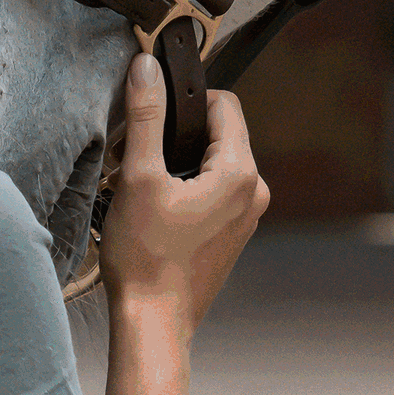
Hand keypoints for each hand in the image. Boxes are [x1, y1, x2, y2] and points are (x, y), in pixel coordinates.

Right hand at [99, 54, 269, 331]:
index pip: (224, 103)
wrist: (153, 326)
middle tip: (141, 153)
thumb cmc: (146, 259)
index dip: (186, 100)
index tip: (154, 113)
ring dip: (180, 159)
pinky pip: (216, 186)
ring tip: (145, 181)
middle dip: (178, 132)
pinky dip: (188, 183)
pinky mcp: (233, 232)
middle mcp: (253, 191)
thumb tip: (147, 68)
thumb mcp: (139, 176)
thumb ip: (145, 116)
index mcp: (240, 173)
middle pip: (219, 130)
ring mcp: (247, 215)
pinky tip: (156, 203)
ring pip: (215, 158)